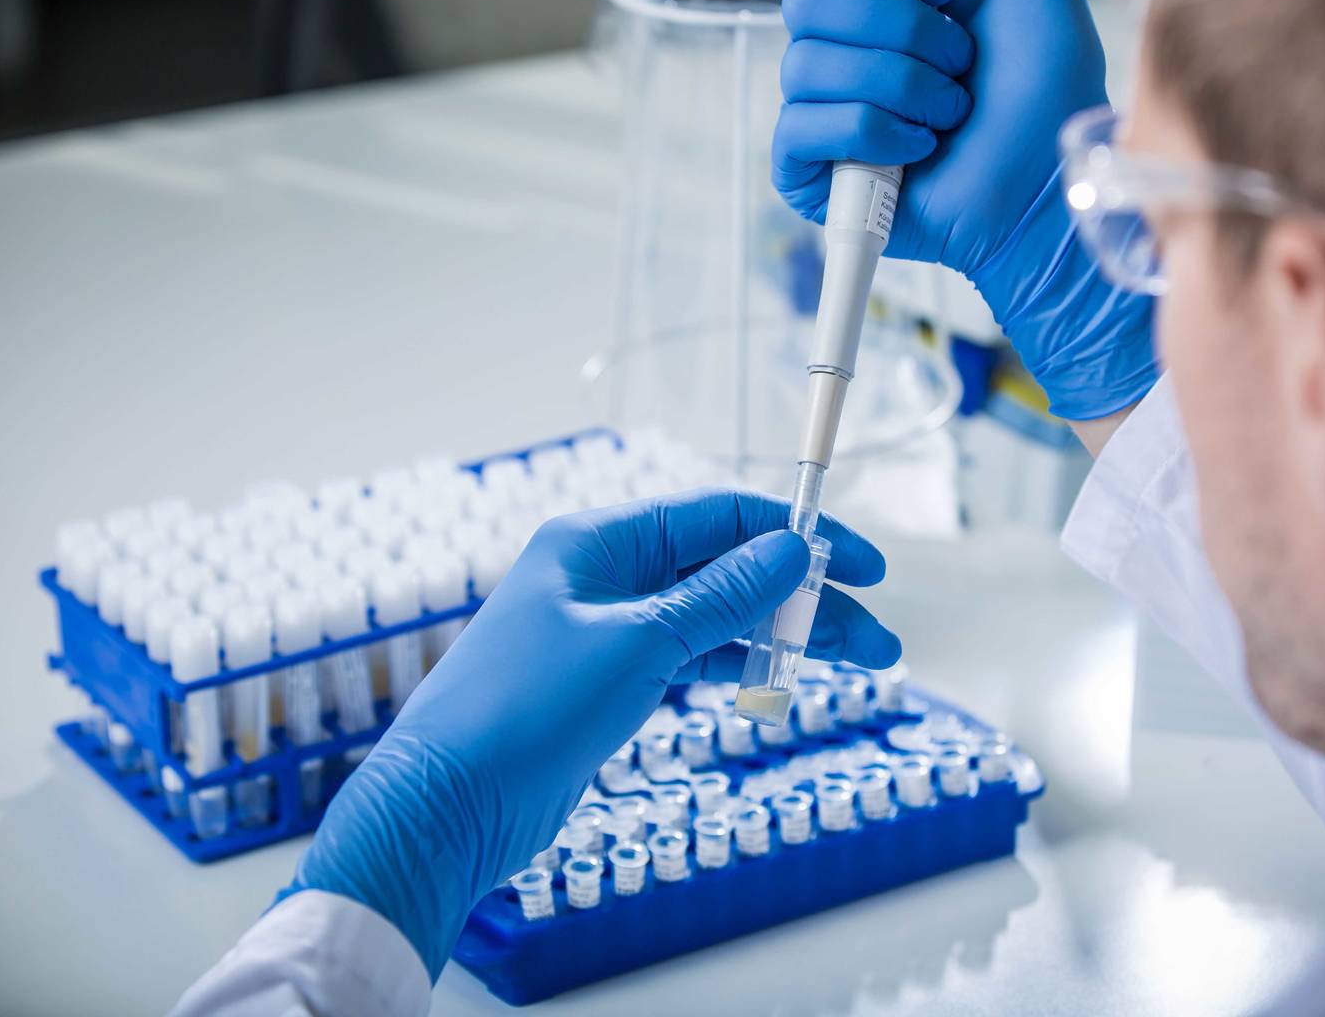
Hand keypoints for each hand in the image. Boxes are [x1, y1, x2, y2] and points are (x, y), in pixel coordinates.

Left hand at [280, 489, 898, 978]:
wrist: (447, 807)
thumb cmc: (523, 710)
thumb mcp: (636, 643)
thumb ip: (720, 597)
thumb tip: (791, 548)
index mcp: (599, 540)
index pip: (719, 517)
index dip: (798, 535)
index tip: (865, 565)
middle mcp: (604, 575)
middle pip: (727, 570)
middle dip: (805, 599)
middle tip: (878, 636)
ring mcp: (606, 631)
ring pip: (716, 618)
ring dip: (782, 636)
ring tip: (858, 663)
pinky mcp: (608, 684)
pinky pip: (690, 659)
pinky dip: (736, 667)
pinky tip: (781, 681)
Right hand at [773, 0, 1157, 419]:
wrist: (1045, 182)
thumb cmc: (1043, 87)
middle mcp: (838, 45)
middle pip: (807, 0)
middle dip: (903, 29)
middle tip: (960, 61)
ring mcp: (818, 108)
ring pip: (805, 65)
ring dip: (901, 87)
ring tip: (948, 113)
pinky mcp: (807, 170)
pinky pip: (801, 127)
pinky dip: (874, 134)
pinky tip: (919, 150)